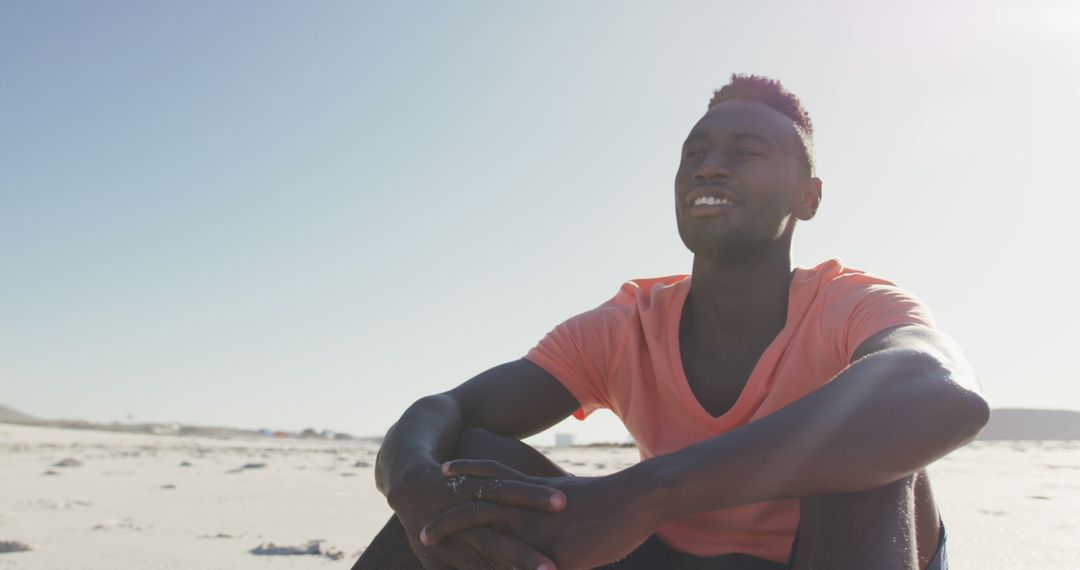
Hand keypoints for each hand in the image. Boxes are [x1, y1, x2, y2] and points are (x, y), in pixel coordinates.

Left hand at [422, 460, 660, 569]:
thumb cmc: (611, 500)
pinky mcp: (554, 554)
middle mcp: (529, 509)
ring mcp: (538, 532)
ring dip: (464, 555)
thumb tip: (549, 510)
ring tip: (438, 556)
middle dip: (448, 522)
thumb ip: (552, 504)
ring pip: (491, 543)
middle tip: (422, 533)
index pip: (493, 478)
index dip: (468, 473)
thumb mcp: (573, 496)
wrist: (637, 500)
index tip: (443, 471)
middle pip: (478, 509)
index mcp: (534, 493)